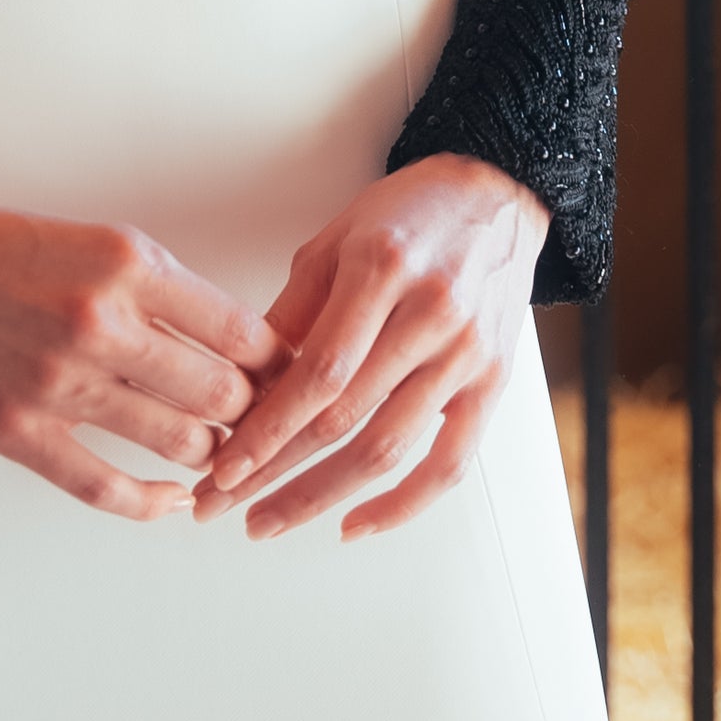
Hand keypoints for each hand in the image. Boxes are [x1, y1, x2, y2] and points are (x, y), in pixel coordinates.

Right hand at [0, 170, 282, 520]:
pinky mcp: (17, 430)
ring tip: (224, 457)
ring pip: (180, 443)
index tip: (293, 377)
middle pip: (225, 393)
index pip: (240, 329)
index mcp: (127, 261)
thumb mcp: (87, 237)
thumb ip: (154, 287)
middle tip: (269, 426)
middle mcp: (102, 321)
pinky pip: (106, 487)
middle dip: (256, 416)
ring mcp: (59, 382)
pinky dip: (152, 503)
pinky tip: (173, 503)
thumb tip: (225, 338)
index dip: (278, 363)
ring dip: (212, 457)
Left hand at [193, 154, 548, 542]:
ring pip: (388, 449)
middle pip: (344, 419)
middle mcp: (430, 316)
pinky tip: (355, 524)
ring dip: (321, 496)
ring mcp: (466, 355)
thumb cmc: (409, 213)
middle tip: (222, 504)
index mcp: (382, 271)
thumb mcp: (336, 239)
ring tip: (269, 520)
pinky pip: (450, 464)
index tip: (222, 468)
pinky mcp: (491, 383)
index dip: (266, 430)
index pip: (317, 374)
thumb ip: (292, 311)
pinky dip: (403, 506)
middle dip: (274, 472)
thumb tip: (243, 384)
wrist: (498, 196)